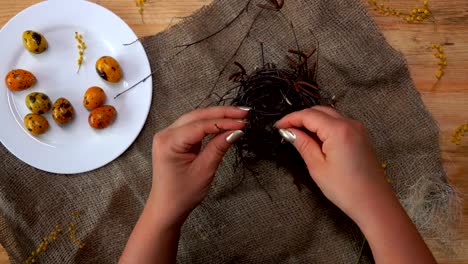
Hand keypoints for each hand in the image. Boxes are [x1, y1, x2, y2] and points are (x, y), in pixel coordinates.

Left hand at [149, 106, 248, 227]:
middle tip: (243, 113)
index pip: (201, 125)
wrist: (167, 207)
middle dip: (222, 113)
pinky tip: (224, 123)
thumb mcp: (204, 170)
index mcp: (169, 142)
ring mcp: (169, 136)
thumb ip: (218, 147)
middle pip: (198, 116)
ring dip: (217, 116)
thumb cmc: (181, 194)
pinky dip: (210, 124)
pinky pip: (194, 126)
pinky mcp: (175, 139)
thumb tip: (235, 131)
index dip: (224, 122)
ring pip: (196, 118)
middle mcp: (165, 134)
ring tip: (237, 116)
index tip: (242, 122)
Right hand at [276, 106, 435, 263]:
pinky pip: (340, 123)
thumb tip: (289, 132)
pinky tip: (316, 138)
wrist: (375, 204)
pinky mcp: (362, 137)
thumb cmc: (345, 189)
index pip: (309, 115)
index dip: (290, 119)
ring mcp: (359, 129)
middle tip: (286, 130)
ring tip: (298, 134)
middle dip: (301, 117)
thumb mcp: (317, 167)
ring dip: (313, 120)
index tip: (277, 127)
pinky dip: (325, 126)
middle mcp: (350, 123)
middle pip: (320, 111)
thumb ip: (303, 144)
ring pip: (331, 115)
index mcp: (338, 130)